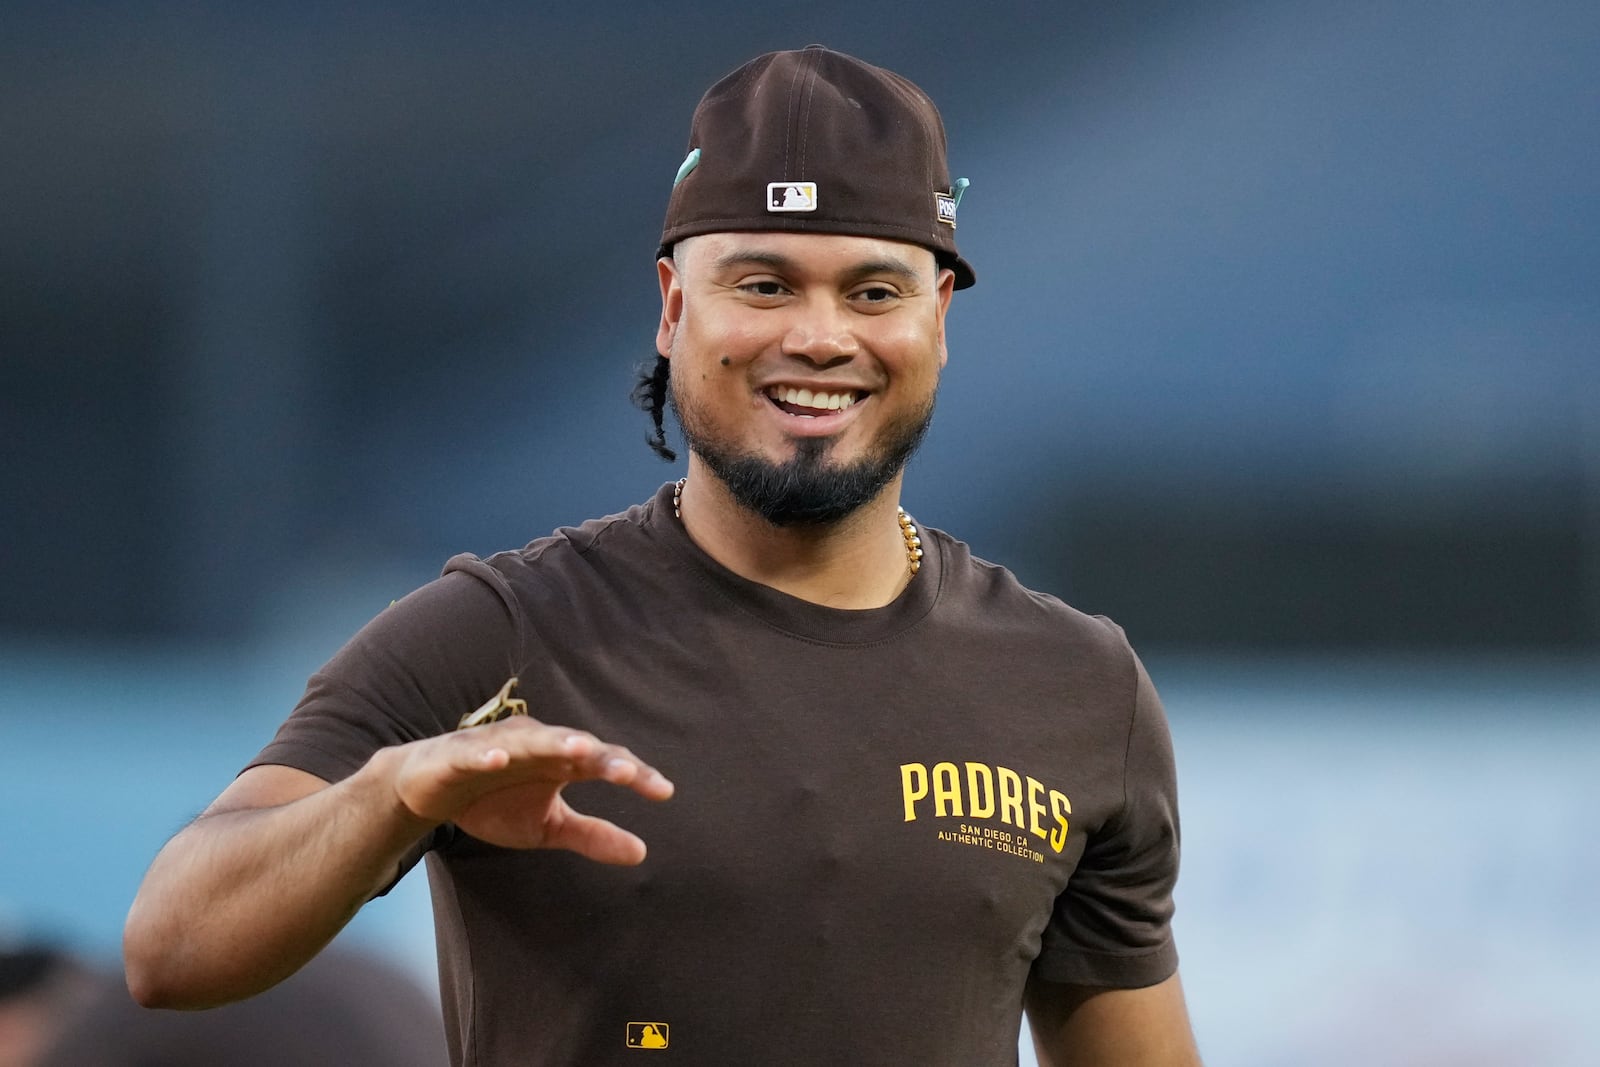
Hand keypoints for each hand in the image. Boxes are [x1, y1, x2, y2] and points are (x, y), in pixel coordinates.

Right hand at [389, 716, 673, 863]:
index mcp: (560, 761)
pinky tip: (498, 761)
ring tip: (579, 751)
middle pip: (575, 746)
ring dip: (555, 744)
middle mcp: (536, 745)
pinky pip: (475, 753)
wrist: (429, 792)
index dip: (634, 774)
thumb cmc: (494, 801)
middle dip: (601, 756)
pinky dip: (487, 755)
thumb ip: (592, 835)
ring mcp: (498, 745)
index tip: (663, 791)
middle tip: (628, 772)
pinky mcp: (460, 754)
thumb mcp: (547, 827)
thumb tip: (642, 852)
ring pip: (531, 741)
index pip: (604, 763)